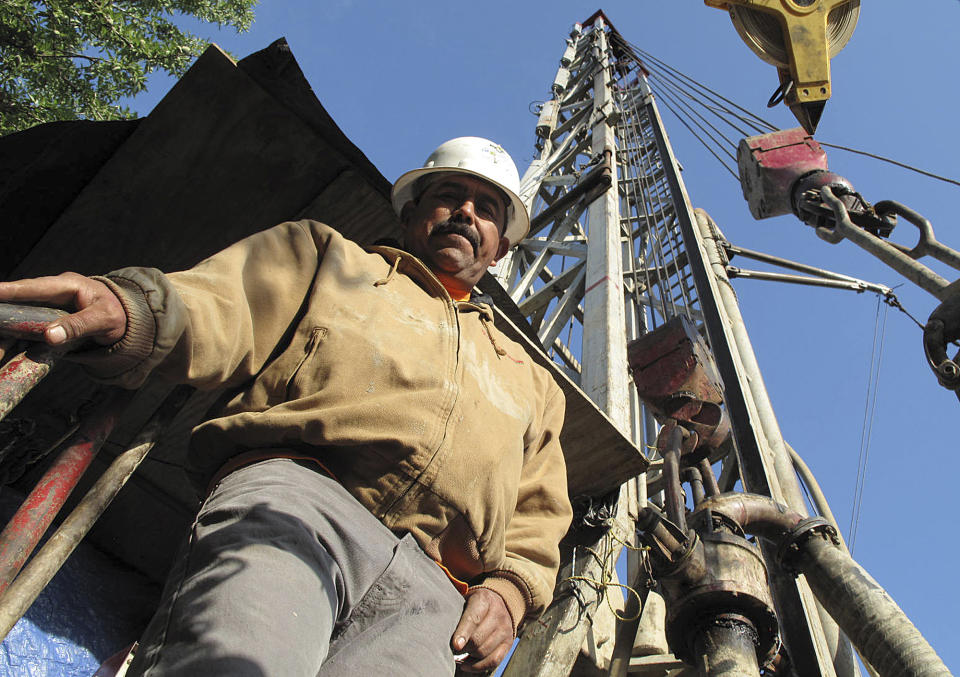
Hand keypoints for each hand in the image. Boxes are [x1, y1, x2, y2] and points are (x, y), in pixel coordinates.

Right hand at [0, 273, 125, 345]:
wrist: (123, 321)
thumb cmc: (115, 314)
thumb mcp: (104, 320)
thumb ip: (79, 326)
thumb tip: (49, 336)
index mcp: (67, 285)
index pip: (35, 287)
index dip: (12, 290)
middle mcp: (52, 294)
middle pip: (20, 302)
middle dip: (2, 309)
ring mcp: (46, 308)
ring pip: (19, 318)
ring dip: (5, 329)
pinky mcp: (45, 323)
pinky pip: (25, 331)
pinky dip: (13, 340)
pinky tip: (3, 349)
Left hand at [451, 588, 514, 672]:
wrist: (499, 600)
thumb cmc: (474, 603)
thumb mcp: (466, 599)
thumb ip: (455, 610)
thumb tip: (441, 629)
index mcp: (484, 600)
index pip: (473, 619)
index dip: (463, 633)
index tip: (455, 645)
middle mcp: (498, 614)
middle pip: (478, 639)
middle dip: (464, 647)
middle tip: (452, 649)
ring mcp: (505, 629)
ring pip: (485, 651)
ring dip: (469, 657)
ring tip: (458, 655)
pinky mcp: (508, 642)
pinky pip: (494, 660)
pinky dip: (478, 666)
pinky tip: (466, 665)